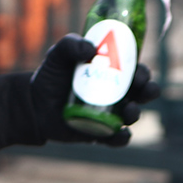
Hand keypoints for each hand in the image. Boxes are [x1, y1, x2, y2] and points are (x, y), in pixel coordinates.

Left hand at [29, 34, 159, 146]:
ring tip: (128, 110)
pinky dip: (122, 137)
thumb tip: (91, 49)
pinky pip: (117, 139)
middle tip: (141, 88)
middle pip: (142, 93)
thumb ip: (70, 44)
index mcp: (112, 73)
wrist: (33, 104)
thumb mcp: (57, 55)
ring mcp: (110, 115)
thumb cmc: (51, 76)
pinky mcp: (99, 133)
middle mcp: (116, 94)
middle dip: (148, 90)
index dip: (144, 72)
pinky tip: (120, 132)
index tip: (140, 72)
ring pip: (133, 115)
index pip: (137, 71)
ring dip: (136, 113)